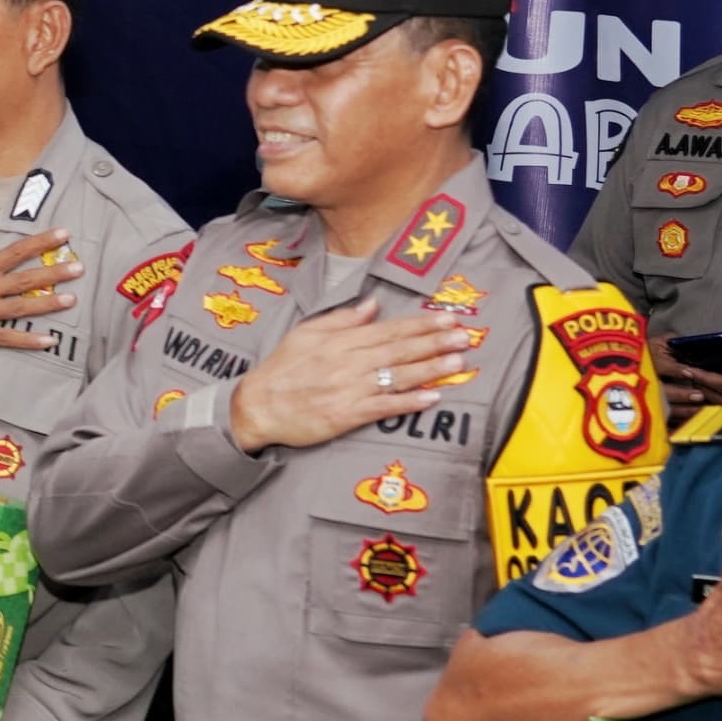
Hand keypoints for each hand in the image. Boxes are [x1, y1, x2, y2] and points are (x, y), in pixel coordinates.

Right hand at [228, 299, 482, 454]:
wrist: (257, 406)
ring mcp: (349, 389)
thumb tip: (373, 304)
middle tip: (465, 336)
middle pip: (399, 350)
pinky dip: (409, 402)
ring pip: (397, 376)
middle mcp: (348, 362)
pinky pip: (384, 407)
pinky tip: (432, 398)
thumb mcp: (306, 333)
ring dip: (430, 369)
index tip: (447, 318)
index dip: (420, 324)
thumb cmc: (281, 369)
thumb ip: (342, 319)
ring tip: (458, 362)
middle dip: (435, 342)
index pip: (388, 329)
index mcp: (340, 341)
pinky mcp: (346, 415)